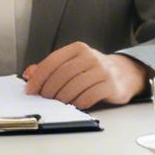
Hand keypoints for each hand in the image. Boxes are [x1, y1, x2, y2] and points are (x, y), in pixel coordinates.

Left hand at [22, 43, 145, 108]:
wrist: (125, 73)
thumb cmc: (93, 70)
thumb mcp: (73, 63)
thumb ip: (51, 68)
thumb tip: (29, 73)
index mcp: (78, 49)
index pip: (53, 61)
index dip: (38, 77)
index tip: (30, 90)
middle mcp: (90, 57)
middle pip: (62, 74)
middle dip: (49, 90)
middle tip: (44, 100)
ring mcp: (102, 70)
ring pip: (74, 86)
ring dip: (62, 98)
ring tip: (58, 104)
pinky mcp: (110, 85)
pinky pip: (88, 97)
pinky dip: (77, 103)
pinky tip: (73, 105)